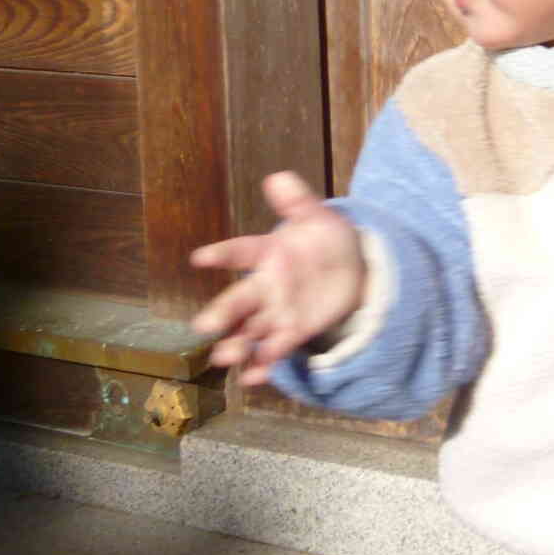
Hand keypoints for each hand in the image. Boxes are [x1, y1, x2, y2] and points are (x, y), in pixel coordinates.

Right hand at [189, 172, 365, 385]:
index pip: (241, 251)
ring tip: (224, 357)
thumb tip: (279, 177)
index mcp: (267, 253)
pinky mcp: (293, 332)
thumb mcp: (318, 218)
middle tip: (204, 326)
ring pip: (250, 330)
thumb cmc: (325, 240)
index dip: (222, 253)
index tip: (200, 257)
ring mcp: (277, 311)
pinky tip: (253, 377)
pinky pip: (275, 350)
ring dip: (237, 344)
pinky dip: (263, 364)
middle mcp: (265, 286)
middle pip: (240, 299)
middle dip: (223, 312)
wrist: (352, 268)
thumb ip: (298, 202)